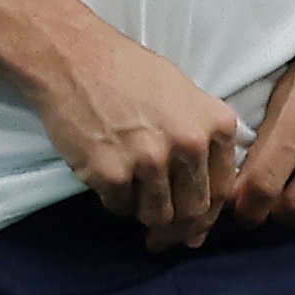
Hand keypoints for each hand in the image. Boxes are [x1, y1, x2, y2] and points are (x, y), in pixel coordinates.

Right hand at [26, 20, 244, 251]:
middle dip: (178, 230)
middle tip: (162, 236)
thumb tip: (204, 209)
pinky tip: (106, 175)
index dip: (207, 216)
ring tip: (130, 194)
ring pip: (157, 217)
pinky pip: (120, 208)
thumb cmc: (127, 73)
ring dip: (144, 214)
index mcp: (214, 124)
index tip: (193, 228)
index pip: (221, 190)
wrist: (72, 57)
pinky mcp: (112, 174)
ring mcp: (150, 161)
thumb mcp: (184, 96)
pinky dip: (114, 200)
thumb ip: (202, 144)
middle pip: (193, 211)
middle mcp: (189, 144)